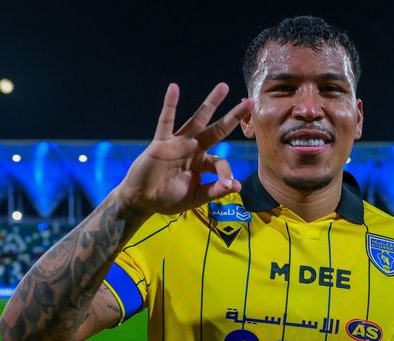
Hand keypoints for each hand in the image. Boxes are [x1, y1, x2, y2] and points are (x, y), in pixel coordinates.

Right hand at [118, 82, 252, 214]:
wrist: (143, 200)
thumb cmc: (168, 199)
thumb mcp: (195, 198)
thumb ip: (214, 191)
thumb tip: (236, 186)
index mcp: (203, 164)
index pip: (221, 162)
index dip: (226, 172)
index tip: (228, 184)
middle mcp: (194, 149)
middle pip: (218, 130)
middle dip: (233, 117)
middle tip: (250, 103)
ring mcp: (178, 143)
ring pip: (198, 119)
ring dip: (211, 103)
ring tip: (224, 87)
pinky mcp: (161, 142)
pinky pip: (165, 121)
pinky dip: (169, 105)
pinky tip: (174, 88)